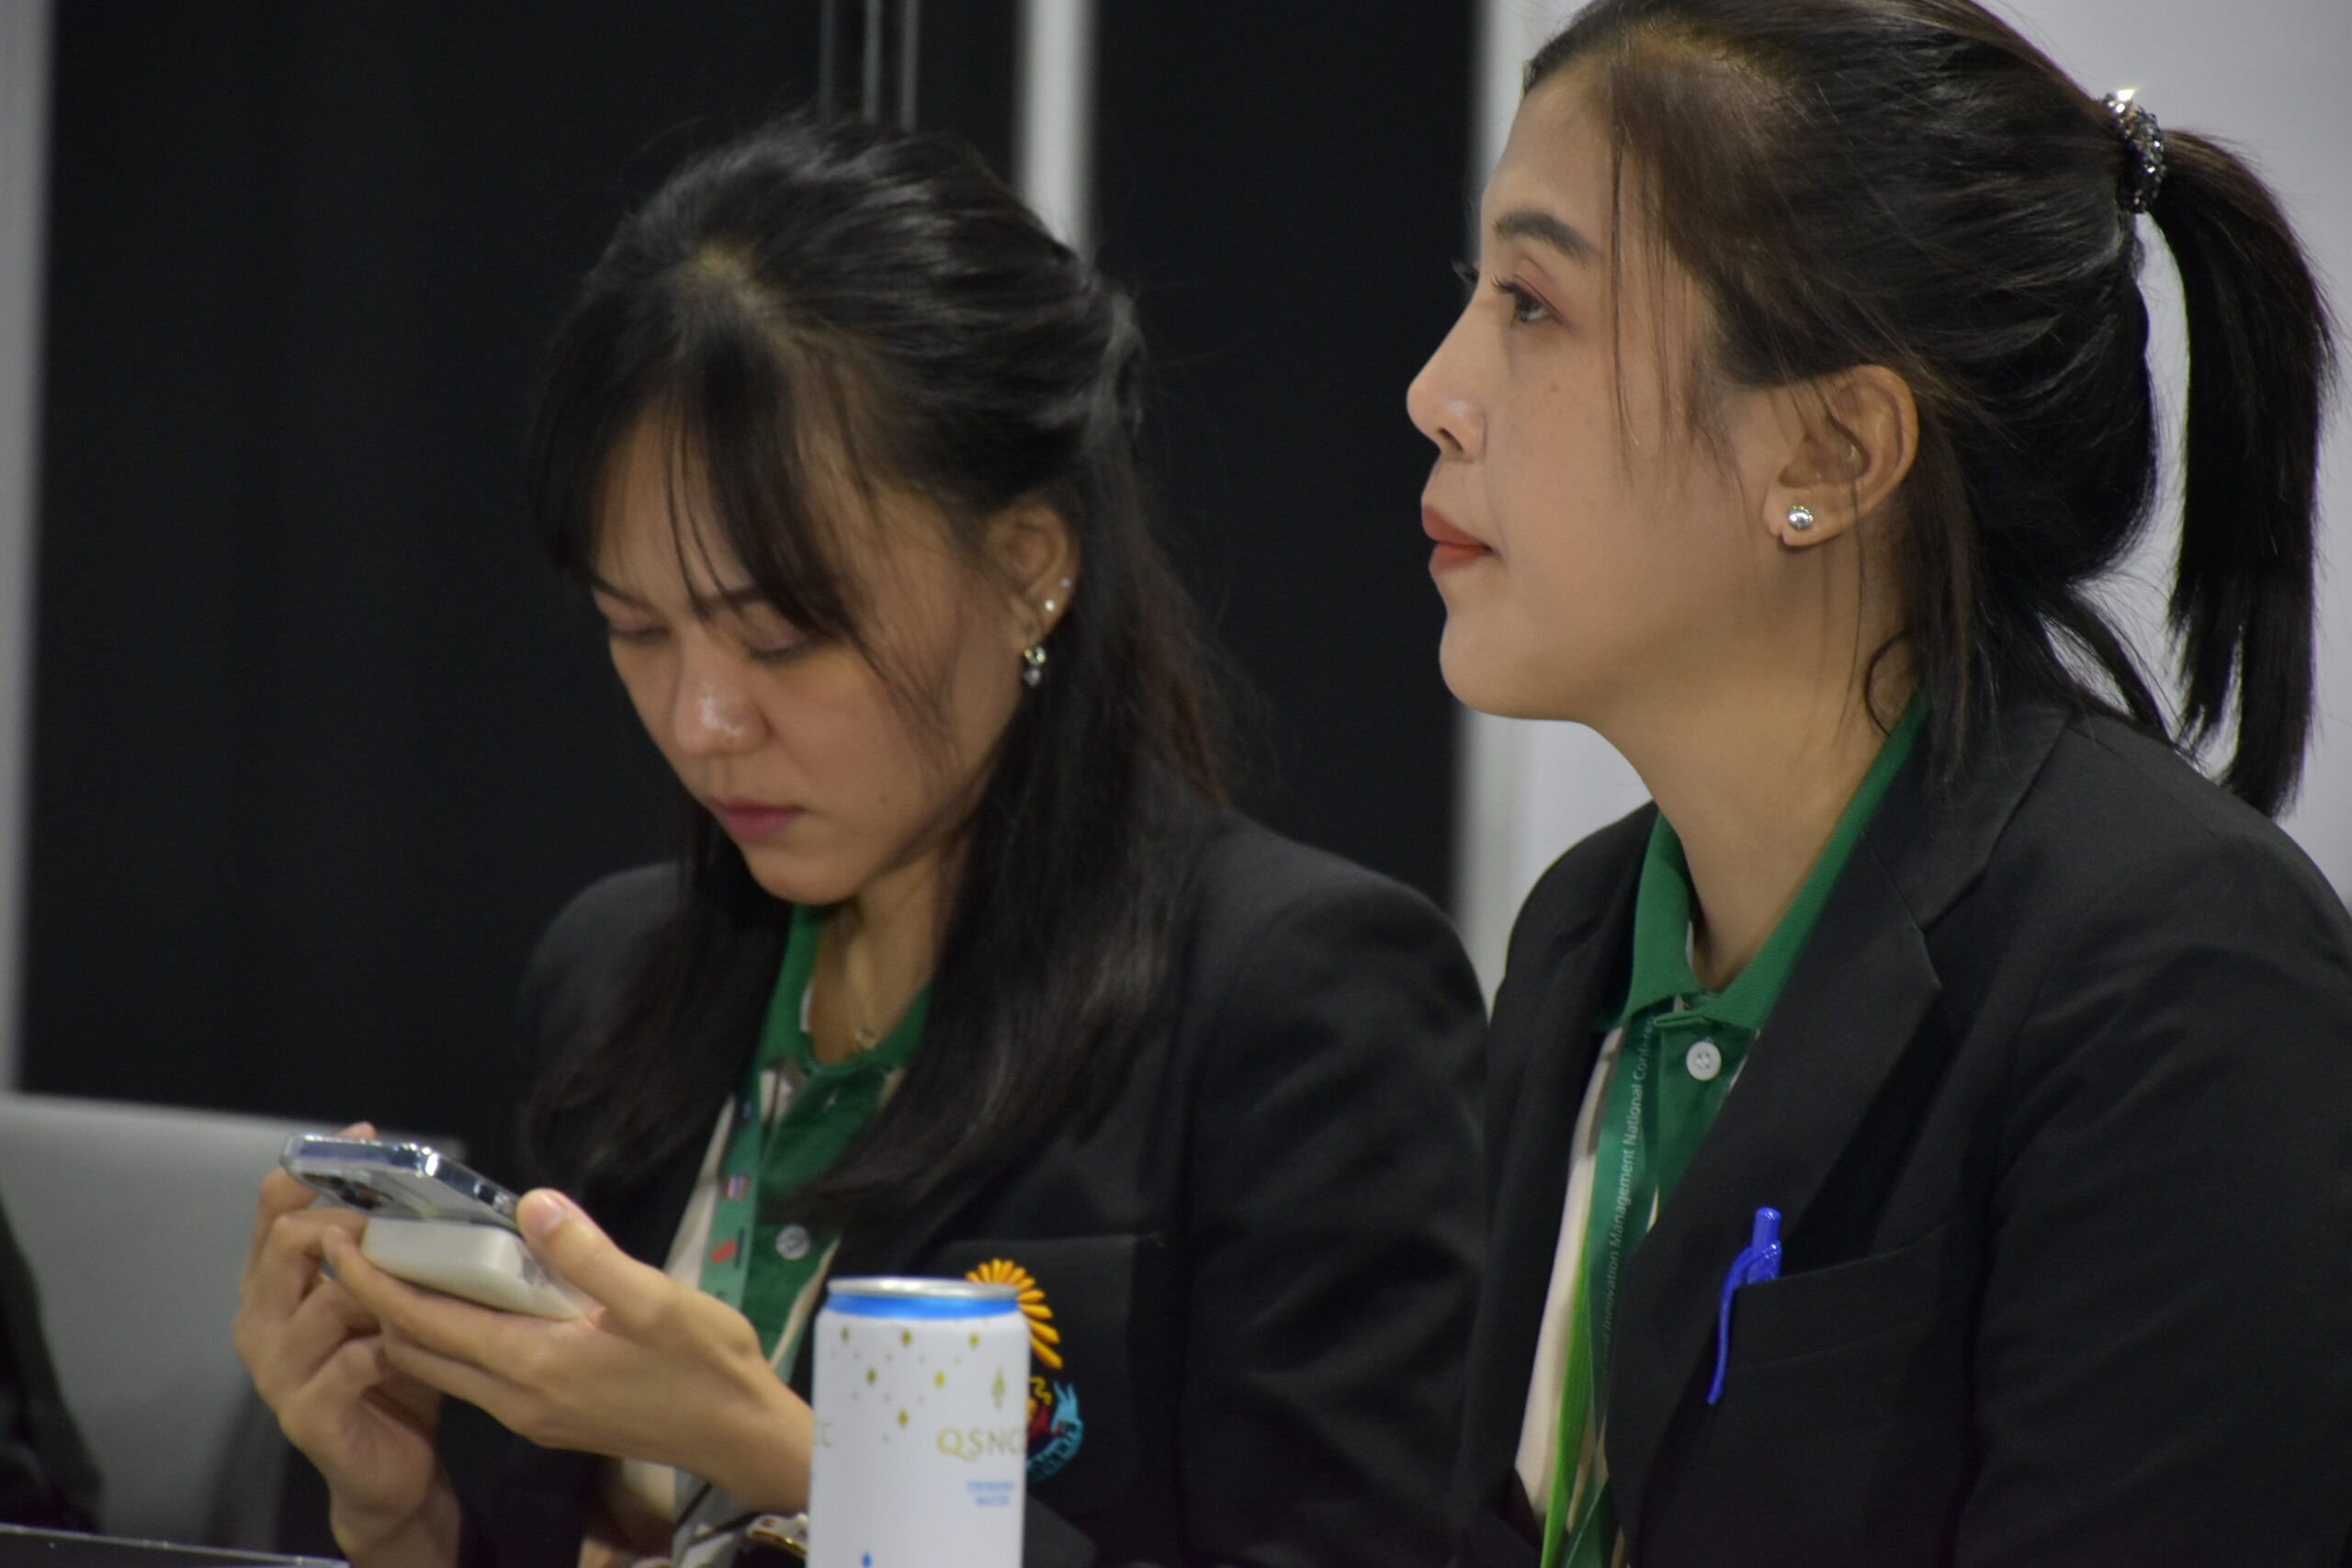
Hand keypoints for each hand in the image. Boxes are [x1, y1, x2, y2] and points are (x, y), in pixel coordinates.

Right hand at [233, 1123, 459, 1563]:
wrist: (389, 1469)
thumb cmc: (390, 1370)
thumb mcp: (382, 1299)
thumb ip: (383, 1249)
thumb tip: (423, 1182)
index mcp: (272, 1284)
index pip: (274, 1208)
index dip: (315, 1167)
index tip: (363, 1137)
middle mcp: (261, 1322)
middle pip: (289, 1243)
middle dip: (350, 1223)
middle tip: (401, 1223)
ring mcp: (277, 1371)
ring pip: (325, 1302)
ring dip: (382, 1288)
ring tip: (422, 1289)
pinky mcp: (307, 1414)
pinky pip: (349, 1363)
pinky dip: (389, 1348)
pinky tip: (412, 1346)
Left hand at [325, 1187, 814, 1511]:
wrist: (737, 1435)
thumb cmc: (704, 1365)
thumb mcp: (656, 1300)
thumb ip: (587, 1255)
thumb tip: (531, 1204)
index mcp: (533, 1365)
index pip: (427, 1321)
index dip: (375, 1281)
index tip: (338, 1239)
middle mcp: (516, 1397)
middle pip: (419, 1348)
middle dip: (377, 1299)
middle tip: (357, 1244)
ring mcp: (530, 1413)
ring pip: (444, 1365)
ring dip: (411, 1320)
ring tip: (401, 1263)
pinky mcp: (548, 1416)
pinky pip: (475, 1375)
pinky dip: (450, 1336)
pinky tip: (470, 1300)